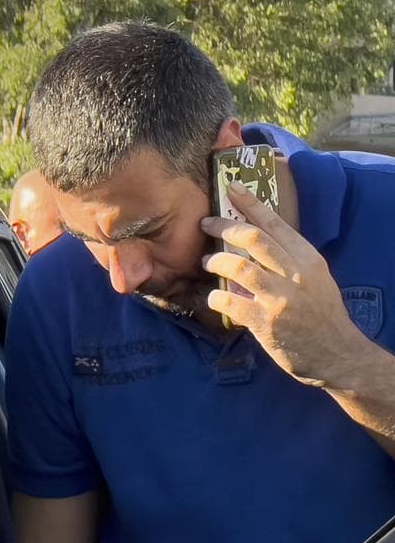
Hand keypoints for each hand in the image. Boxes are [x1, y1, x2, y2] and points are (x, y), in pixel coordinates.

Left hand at [201, 180, 370, 387]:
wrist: (337, 354)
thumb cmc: (321, 315)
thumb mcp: (315, 279)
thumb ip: (288, 262)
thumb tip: (253, 244)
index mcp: (308, 260)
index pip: (276, 224)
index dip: (251, 204)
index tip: (232, 188)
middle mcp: (295, 275)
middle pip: (253, 238)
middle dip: (224, 226)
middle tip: (206, 224)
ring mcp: (280, 299)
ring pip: (238, 266)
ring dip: (216, 261)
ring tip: (207, 262)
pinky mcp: (265, 322)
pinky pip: (229, 301)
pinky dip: (216, 296)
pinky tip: (215, 297)